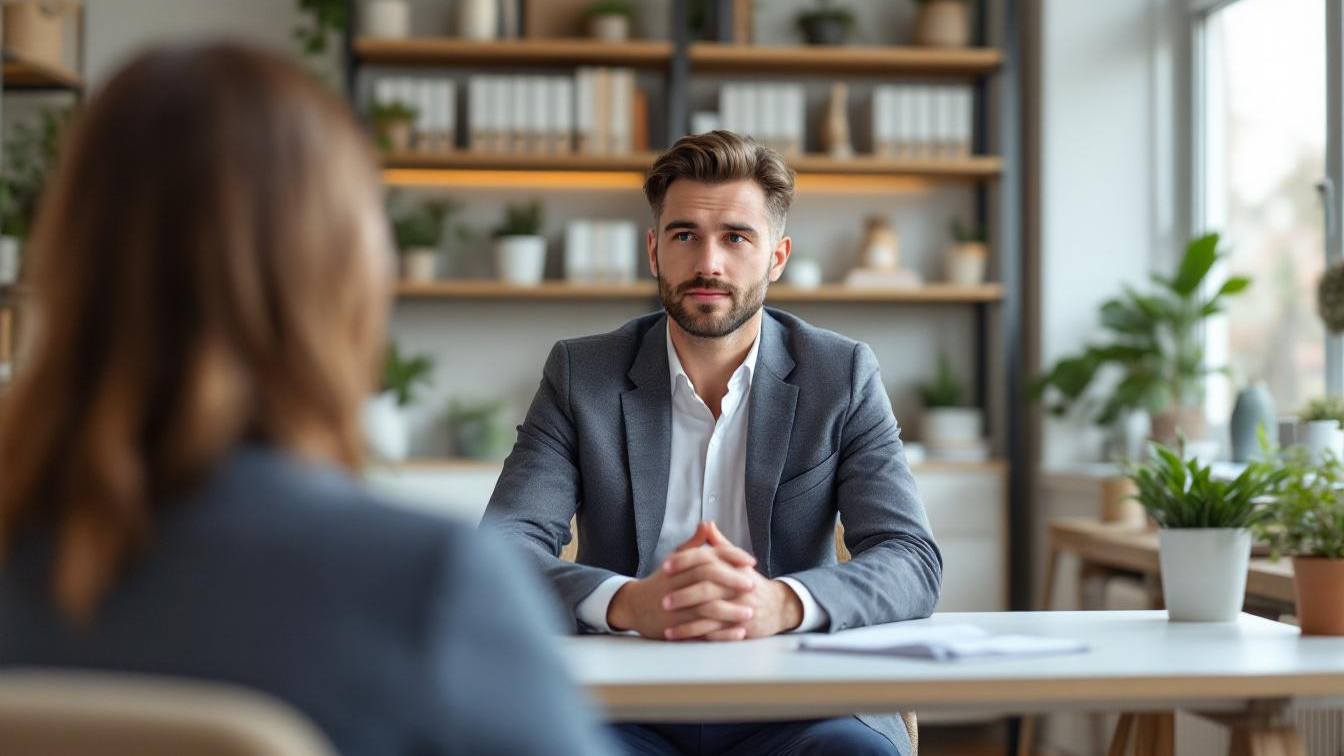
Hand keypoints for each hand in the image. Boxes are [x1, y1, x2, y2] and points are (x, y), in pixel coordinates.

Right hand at [607, 523, 758, 640]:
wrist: (633, 606)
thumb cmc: (660, 582)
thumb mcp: (674, 560)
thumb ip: (694, 545)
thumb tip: (708, 524)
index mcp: (680, 565)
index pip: (709, 555)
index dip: (731, 556)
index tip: (750, 561)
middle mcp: (677, 583)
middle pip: (708, 577)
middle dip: (733, 580)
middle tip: (753, 585)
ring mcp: (675, 607)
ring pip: (706, 606)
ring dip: (730, 611)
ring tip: (749, 613)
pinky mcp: (675, 627)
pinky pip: (701, 631)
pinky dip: (721, 633)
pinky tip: (737, 633)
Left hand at [661, 522, 802, 639]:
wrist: (779, 606)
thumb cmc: (750, 584)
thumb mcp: (738, 562)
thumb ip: (720, 545)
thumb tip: (706, 524)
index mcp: (734, 568)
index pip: (706, 561)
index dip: (685, 562)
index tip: (665, 567)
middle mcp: (738, 588)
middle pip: (707, 590)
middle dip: (684, 596)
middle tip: (664, 601)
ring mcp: (740, 610)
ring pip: (711, 616)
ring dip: (688, 625)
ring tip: (668, 629)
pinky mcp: (743, 629)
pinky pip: (718, 635)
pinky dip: (700, 638)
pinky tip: (684, 640)